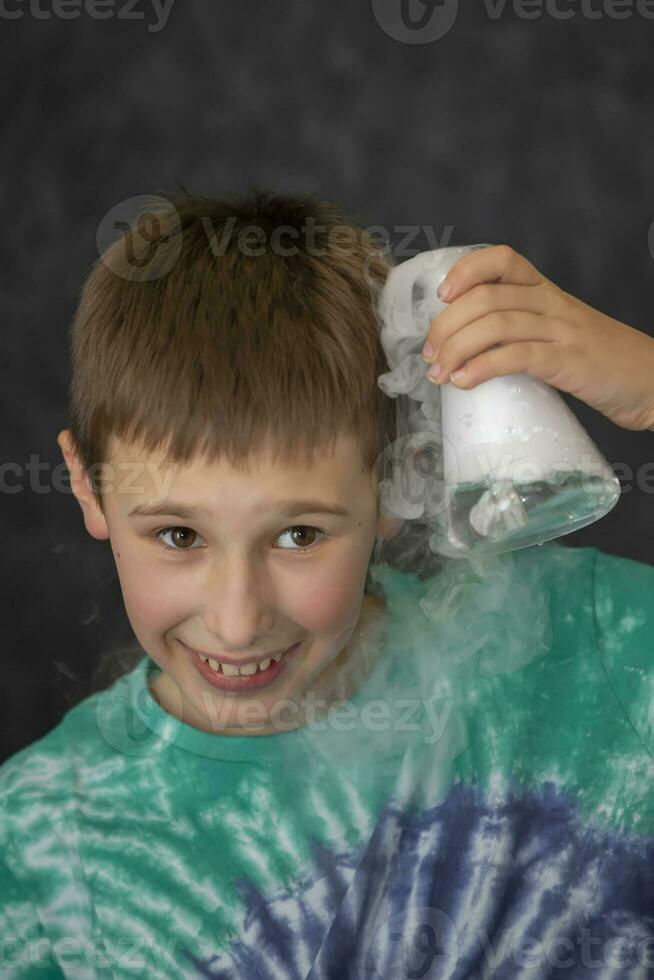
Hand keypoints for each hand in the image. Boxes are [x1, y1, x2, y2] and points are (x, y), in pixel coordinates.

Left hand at [420, 244, 653, 431]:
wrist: (650, 380)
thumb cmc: (598, 361)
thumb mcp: (557, 332)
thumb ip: (519, 331)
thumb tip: (464, 347)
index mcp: (546, 291)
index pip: (502, 259)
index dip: (466, 270)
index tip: (443, 296)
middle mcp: (552, 303)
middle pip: (486, 297)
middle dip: (447, 325)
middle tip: (429, 355)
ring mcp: (561, 331)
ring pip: (496, 324)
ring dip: (456, 349)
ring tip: (439, 373)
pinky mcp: (568, 361)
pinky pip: (517, 356)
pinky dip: (482, 368)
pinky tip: (464, 381)